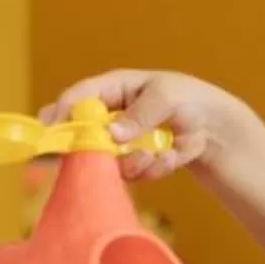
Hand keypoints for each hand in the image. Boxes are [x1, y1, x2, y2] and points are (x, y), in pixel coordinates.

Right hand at [41, 70, 251, 182]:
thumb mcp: (166, 96)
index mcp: (111, 89)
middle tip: (106, 155)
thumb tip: (112, 134)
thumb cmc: (186, 97)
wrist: (212, 124)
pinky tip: (171, 157)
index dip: (61, 113)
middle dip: (90, 149)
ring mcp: (120, 142)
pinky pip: (133, 173)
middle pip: (81, 135)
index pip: (77, 98)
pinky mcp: (135, 162)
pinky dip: (153, 168)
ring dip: (132, 162)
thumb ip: (140, 114)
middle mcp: (109, 117)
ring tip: (155, 154)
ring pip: (108, 161)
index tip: (53, 131)